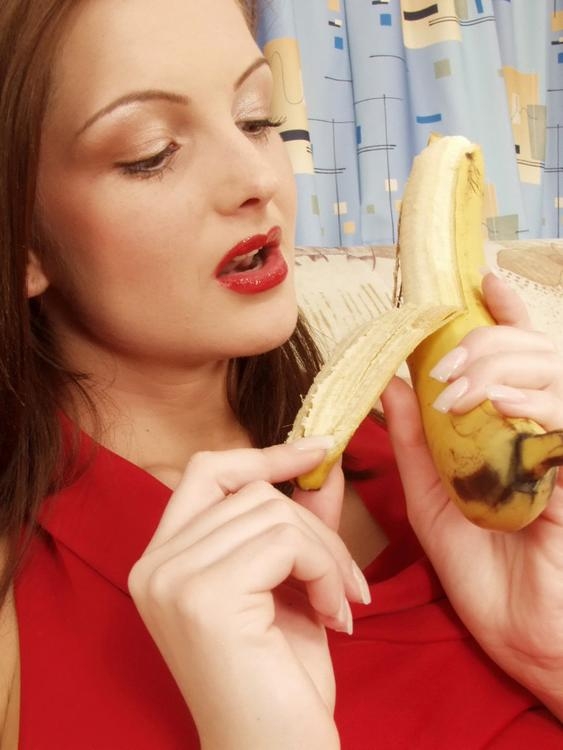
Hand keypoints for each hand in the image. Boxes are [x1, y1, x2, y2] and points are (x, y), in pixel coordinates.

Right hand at [128, 439, 366, 748]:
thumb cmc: (280, 679)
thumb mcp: (290, 584)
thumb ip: (299, 522)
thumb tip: (325, 463)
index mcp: (162, 560)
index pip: (207, 472)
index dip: (264, 457)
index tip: (318, 449)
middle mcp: (154, 565)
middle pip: (252, 493)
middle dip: (315, 527)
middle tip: (348, 580)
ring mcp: (173, 578)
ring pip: (274, 513)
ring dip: (326, 554)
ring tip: (340, 603)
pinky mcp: (204, 595)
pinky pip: (286, 542)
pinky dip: (325, 571)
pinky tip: (334, 617)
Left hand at [381, 273, 562, 718]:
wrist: (530, 642)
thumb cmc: (487, 577)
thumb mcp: (435, 501)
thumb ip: (416, 443)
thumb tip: (390, 385)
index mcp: (514, 433)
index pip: (520, 357)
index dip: (504, 316)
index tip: (479, 282)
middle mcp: (548, 432)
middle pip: (535, 352)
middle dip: (486, 343)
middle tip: (441, 369)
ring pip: (555, 371)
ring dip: (500, 366)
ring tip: (455, 389)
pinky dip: (531, 401)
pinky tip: (496, 405)